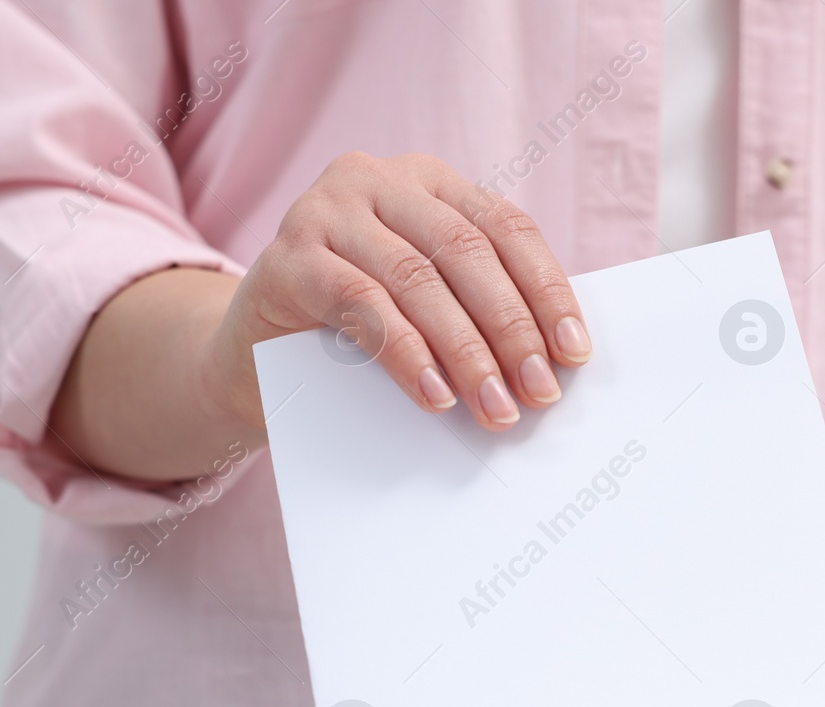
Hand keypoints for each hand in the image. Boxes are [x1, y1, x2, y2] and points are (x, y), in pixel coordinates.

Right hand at [208, 151, 591, 431]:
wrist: (249, 357)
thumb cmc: (353, 333)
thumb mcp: (422, 306)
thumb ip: (474, 307)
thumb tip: (553, 359)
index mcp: (427, 182)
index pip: (505, 227)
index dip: (546, 290)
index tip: (575, 352)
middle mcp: (377, 180)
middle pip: (466, 252)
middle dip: (512, 328)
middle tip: (540, 392)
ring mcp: (326, 211)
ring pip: (417, 280)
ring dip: (466, 352)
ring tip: (495, 408)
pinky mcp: (287, 257)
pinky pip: (361, 305)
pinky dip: (407, 354)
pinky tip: (435, 395)